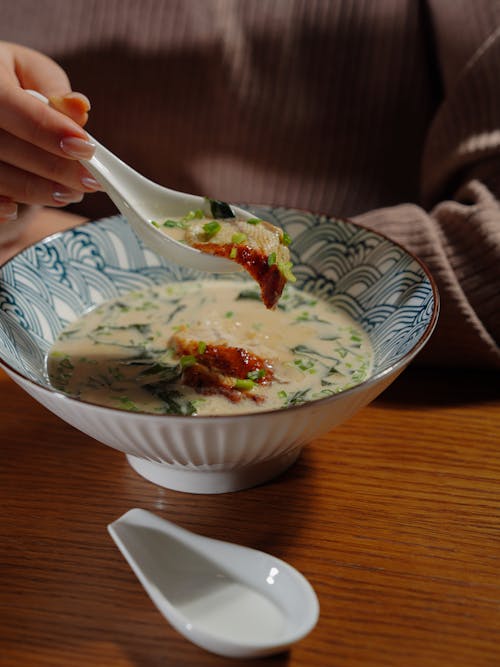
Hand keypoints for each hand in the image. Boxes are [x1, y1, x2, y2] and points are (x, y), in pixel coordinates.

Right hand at [0, 42, 100, 226]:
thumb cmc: (16, 84)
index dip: (47, 129)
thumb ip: (55, 90)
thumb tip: (78, 108)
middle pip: (4, 145)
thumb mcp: (35, 74)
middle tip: (91, 180)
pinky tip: (18, 210)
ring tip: (71, 193)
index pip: (7, 103)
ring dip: (38, 190)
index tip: (85, 148)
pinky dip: (1, 206)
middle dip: (54, 167)